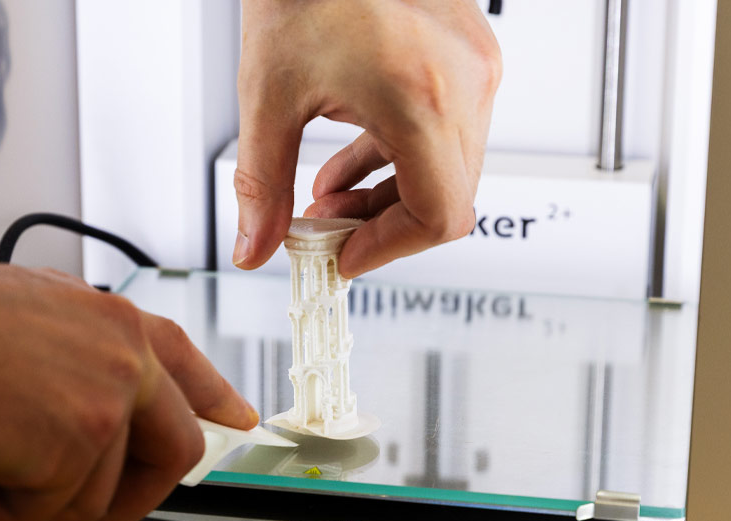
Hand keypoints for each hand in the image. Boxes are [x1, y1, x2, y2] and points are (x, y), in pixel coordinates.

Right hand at [0, 253, 256, 520]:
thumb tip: (65, 391)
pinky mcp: (73, 454)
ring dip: (31, 496)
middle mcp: (125, 363)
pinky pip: (40, 514)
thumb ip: (69, 351)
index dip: (213, 399)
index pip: (187, 367)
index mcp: (115, 324)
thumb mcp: (28, 309)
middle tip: (89, 500)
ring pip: (96, 496)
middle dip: (135, 490)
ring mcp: (106, 409)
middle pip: (174, 451)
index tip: (235, 420)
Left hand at [231, 0, 500, 277]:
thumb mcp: (268, 93)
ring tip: (326, 199)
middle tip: (326, 233)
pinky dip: (399, 157)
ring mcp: (474, 67)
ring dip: (388, 194)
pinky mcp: (467, 54)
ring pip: (449, 168)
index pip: (439, 216)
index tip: (345, 256)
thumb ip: (261, 183)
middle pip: (446, 198)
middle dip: (382, 226)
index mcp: (425, 98)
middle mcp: (466, 84)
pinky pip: (447, 130)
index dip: (389, 249)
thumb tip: (256, 244)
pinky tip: (347, 163)